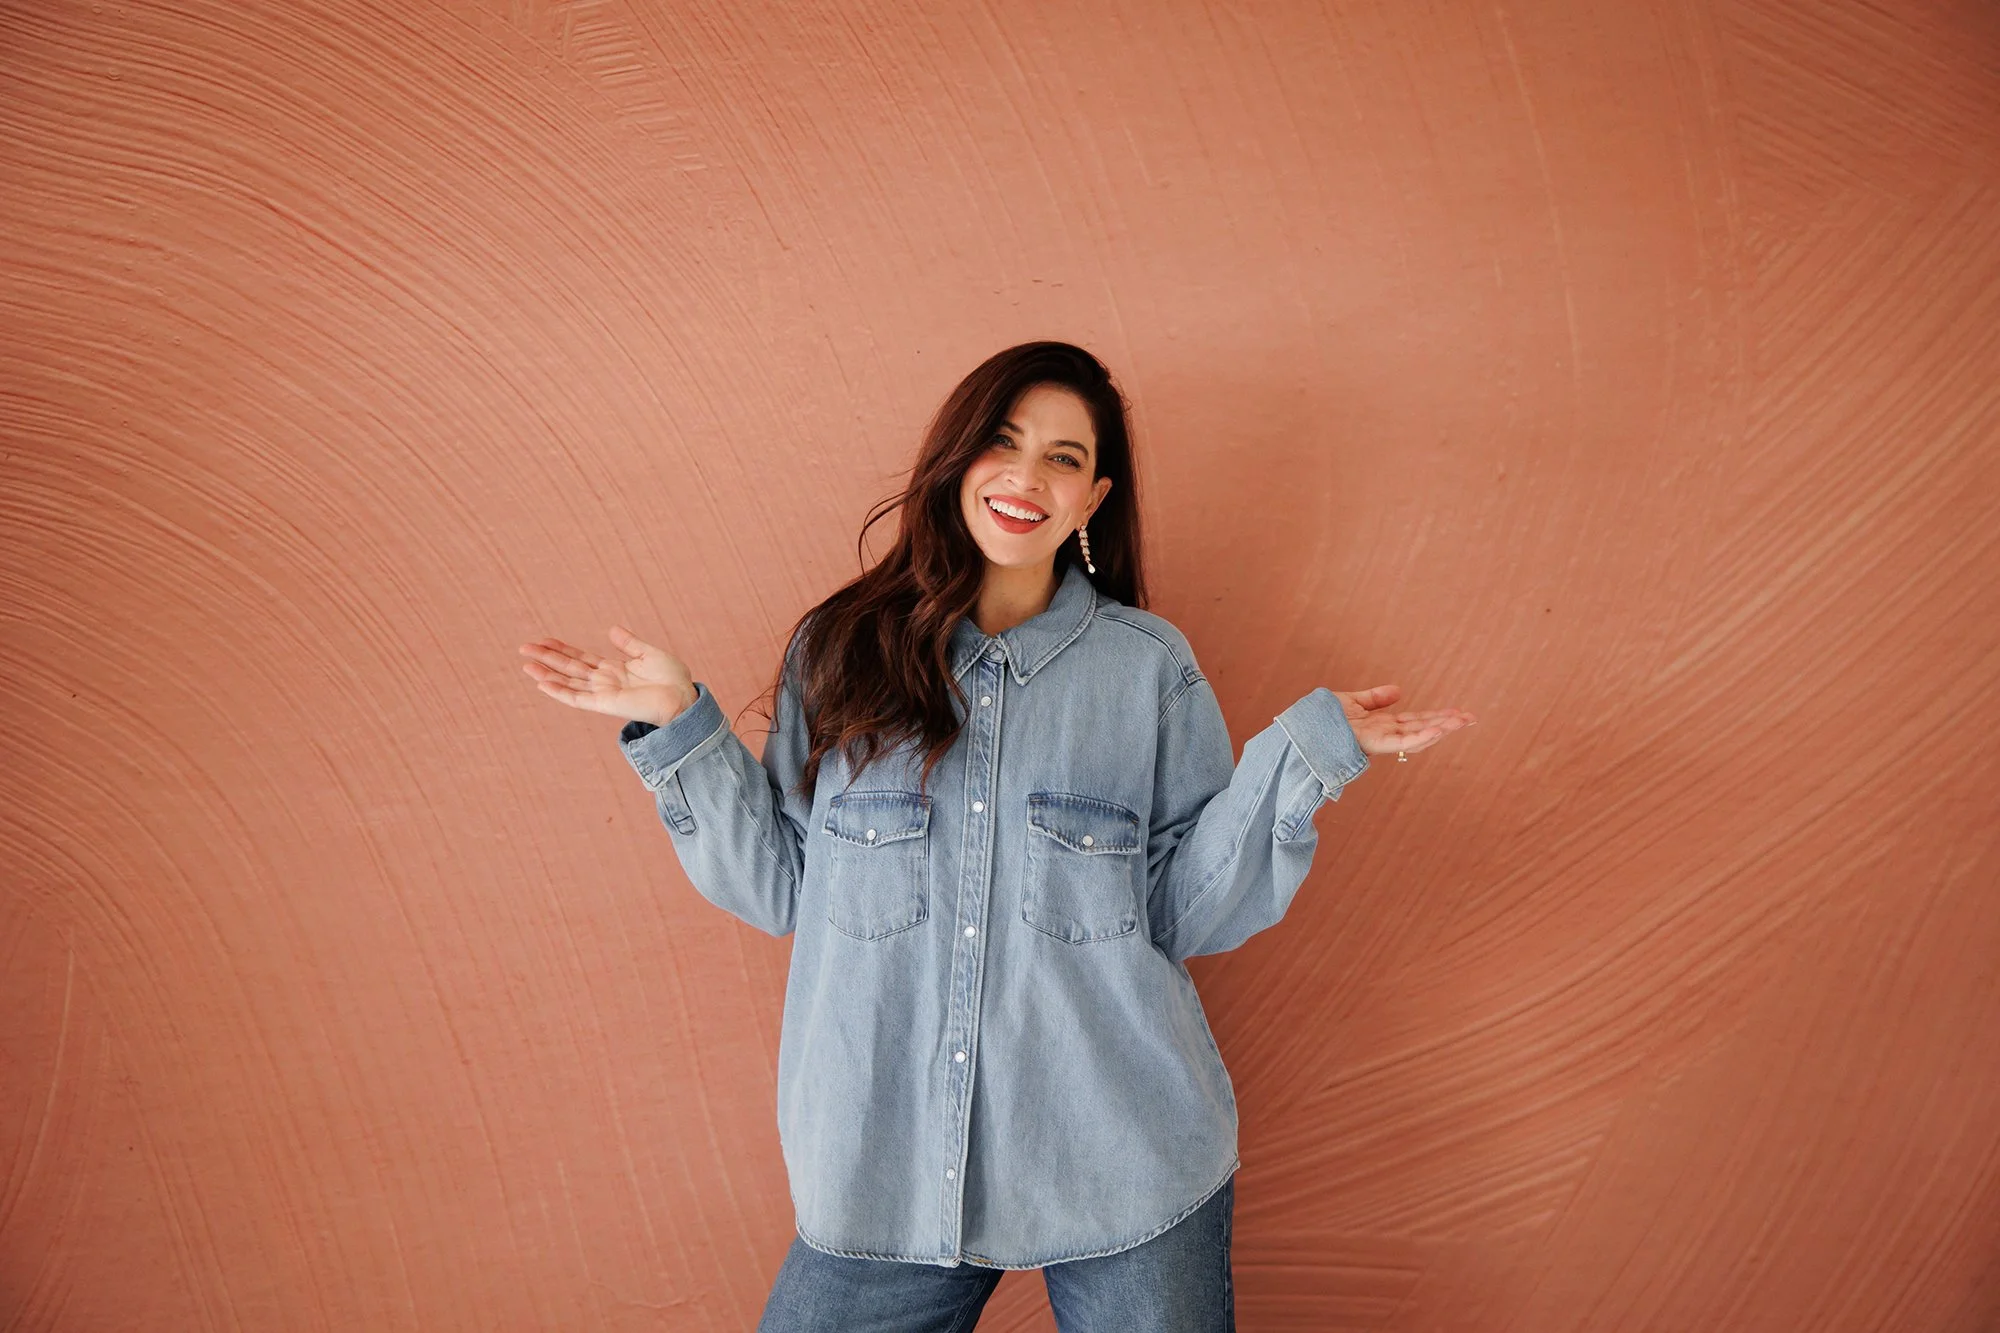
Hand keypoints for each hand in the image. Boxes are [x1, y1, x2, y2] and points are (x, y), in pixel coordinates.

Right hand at [518, 625, 697, 726]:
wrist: (682, 698)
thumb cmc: (672, 679)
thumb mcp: (648, 654)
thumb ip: (629, 643)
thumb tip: (611, 629)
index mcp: (613, 670)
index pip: (580, 658)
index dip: (562, 649)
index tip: (544, 640)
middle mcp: (603, 682)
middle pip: (568, 668)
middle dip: (546, 658)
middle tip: (524, 648)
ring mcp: (602, 693)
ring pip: (567, 683)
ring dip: (546, 674)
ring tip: (526, 665)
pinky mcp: (604, 704)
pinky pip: (576, 698)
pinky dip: (559, 691)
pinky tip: (542, 684)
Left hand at [1331, 684, 1475, 758]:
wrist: (1302, 730)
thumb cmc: (1321, 719)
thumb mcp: (1352, 702)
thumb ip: (1376, 698)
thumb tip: (1400, 691)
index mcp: (1381, 725)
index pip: (1415, 720)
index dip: (1436, 716)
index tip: (1458, 713)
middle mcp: (1385, 734)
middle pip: (1422, 729)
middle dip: (1447, 724)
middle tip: (1472, 718)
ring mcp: (1381, 741)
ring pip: (1417, 737)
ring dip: (1441, 729)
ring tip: (1463, 721)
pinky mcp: (1374, 744)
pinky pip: (1402, 742)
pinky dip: (1422, 737)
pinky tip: (1439, 729)